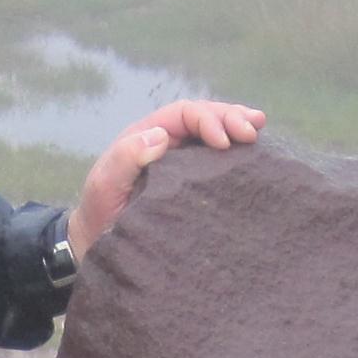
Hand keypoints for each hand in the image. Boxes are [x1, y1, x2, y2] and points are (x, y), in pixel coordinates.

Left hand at [70, 99, 265, 263]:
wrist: (98, 243)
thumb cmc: (100, 214)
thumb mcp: (105, 184)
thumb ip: (125, 157)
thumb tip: (162, 137)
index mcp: (146, 136)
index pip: (184, 114)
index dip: (208, 120)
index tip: (225, 141)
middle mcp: (166, 142)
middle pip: (203, 117)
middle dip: (230, 118)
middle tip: (253, 130)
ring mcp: (180, 161)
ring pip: (213, 134)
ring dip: (237, 127)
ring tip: (259, 128)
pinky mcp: (191, 183)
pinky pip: (216, 160)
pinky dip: (236, 153)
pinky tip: (254, 152)